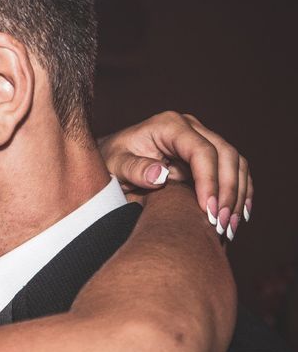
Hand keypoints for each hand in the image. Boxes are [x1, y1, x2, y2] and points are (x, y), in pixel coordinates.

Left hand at [98, 111, 252, 239]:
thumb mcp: (115, 164)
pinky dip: (240, 192)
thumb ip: (134, 169)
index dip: (210, 181)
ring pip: (235, 163)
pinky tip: (239, 215)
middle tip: (222, 223)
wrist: (111, 158)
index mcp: (169, 125)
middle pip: (226, 155)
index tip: (208, 210)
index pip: (201, 151)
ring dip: (238, 195)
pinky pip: (234, 170)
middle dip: (228, 191)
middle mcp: (190, 127)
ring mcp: (202, 139)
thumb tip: (161, 174)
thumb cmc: (111, 160)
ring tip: (229, 226)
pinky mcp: (208, 155)